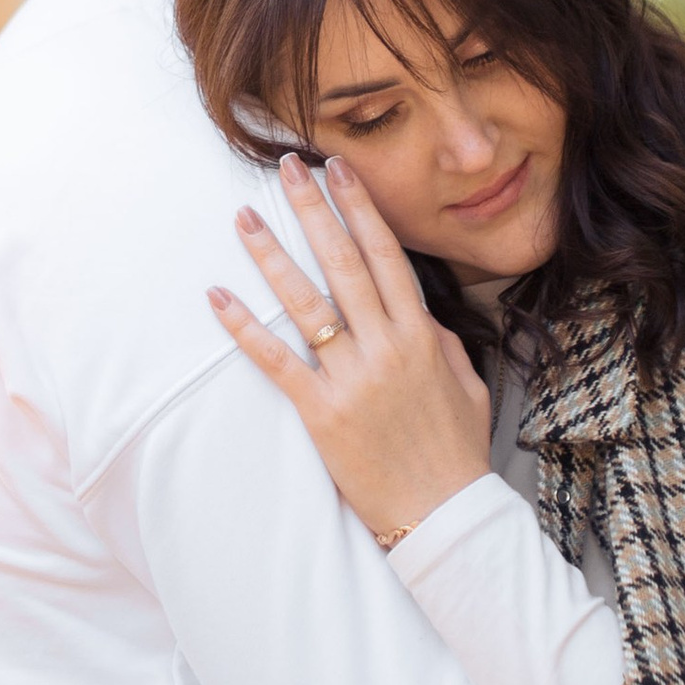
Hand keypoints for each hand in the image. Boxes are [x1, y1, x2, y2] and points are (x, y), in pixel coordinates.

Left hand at [208, 155, 495, 547]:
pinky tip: (218, 298)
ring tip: (245, 218)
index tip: (340, 171)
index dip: (360, 209)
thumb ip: (440, 342)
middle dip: (314, 210)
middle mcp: (386, 348)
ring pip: (305, 303)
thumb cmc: (456, 452)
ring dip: (271, 256)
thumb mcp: (466, 385)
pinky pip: (276, 361)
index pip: (387, 256)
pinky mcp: (321, 412)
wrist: (444, 515)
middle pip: (343, 263)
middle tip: (288, 169)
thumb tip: (418, 314)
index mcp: (422, 336)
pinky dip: (245, 328)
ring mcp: (352, 379)